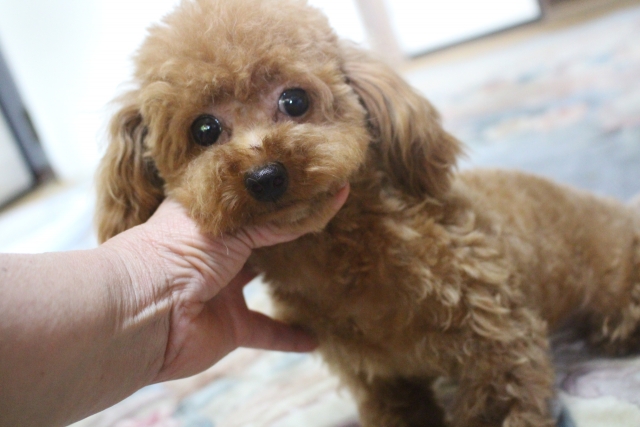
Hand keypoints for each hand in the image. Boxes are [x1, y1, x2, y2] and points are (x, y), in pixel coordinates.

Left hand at [102, 184, 349, 381]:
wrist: (146, 313)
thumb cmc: (178, 251)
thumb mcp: (233, 225)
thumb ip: (278, 219)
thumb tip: (330, 195)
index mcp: (206, 219)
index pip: (243, 201)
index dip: (270, 194)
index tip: (305, 182)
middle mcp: (214, 252)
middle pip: (254, 241)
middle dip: (280, 234)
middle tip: (320, 222)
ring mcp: (222, 290)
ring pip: (260, 285)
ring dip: (284, 282)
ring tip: (318, 270)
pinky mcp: (231, 327)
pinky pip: (267, 333)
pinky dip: (290, 337)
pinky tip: (315, 339)